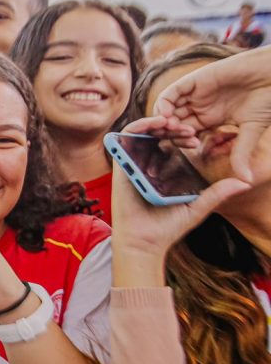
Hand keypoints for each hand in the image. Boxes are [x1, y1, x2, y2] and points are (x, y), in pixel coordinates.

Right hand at [111, 117, 249, 262]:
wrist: (145, 242)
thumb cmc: (168, 227)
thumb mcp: (199, 206)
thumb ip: (218, 192)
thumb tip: (245, 182)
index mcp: (163, 171)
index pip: (171, 144)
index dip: (183, 136)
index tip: (196, 139)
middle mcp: (146, 165)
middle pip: (158, 135)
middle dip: (173, 126)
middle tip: (188, 129)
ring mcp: (132, 163)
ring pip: (142, 132)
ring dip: (157, 121)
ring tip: (173, 122)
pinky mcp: (120, 164)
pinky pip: (124, 138)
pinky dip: (139, 125)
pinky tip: (157, 123)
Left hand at [154, 46, 270, 181]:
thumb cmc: (268, 99)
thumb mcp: (251, 129)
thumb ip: (241, 152)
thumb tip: (244, 180)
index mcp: (209, 119)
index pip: (185, 134)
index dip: (181, 142)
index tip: (190, 148)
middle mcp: (199, 107)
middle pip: (173, 123)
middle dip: (168, 134)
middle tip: (168, 143)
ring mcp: (194, 94)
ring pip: (168, 109)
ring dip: (164, 121)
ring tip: (168, 131)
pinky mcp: (194, 81)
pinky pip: (171, 94)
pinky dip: (164, 105)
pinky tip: (167, 117)